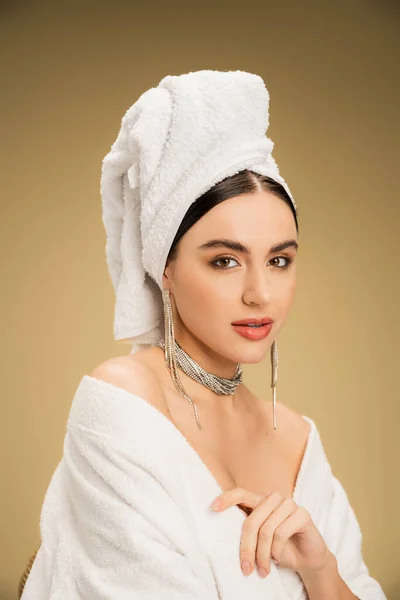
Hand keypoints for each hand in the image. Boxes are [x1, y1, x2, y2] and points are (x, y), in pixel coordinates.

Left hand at [210, 487, 331, 577]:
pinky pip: (282, 532)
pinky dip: (277, 550)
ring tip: (263, 569)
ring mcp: (289, 504)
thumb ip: (247, 531)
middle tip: (245, 569)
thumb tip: (223, 535)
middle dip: (247, 548)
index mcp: (260, 501)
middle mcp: (273, 498)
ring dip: (263, 554)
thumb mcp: (259, 540)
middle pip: (252, 520)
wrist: (307, 559)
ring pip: (266, 529)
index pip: (240, 493)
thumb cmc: (279, 548)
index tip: (213, 509)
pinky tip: (277, 558)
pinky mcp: (302, 513)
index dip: (226, 499)